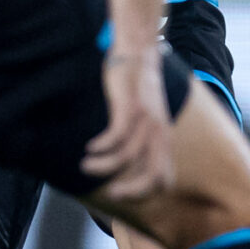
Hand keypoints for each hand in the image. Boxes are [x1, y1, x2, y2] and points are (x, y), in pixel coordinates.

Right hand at [85, 49, 175, 202]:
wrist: (138, 53)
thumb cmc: (137, 88)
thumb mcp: (145, 118)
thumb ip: (141, 139)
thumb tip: (126, 162)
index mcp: (163, 139)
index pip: (165, 178)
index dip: (145, 193)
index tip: (121, 195)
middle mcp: (159, 133)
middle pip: (154, 176)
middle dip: (131, 190)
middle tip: (109, 194)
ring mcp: (147, 121)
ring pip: (128, 157)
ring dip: (103, 167)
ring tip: (85, 166)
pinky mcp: (132, 107)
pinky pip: (117, 136)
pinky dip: (102, 146)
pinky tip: (89, 147)